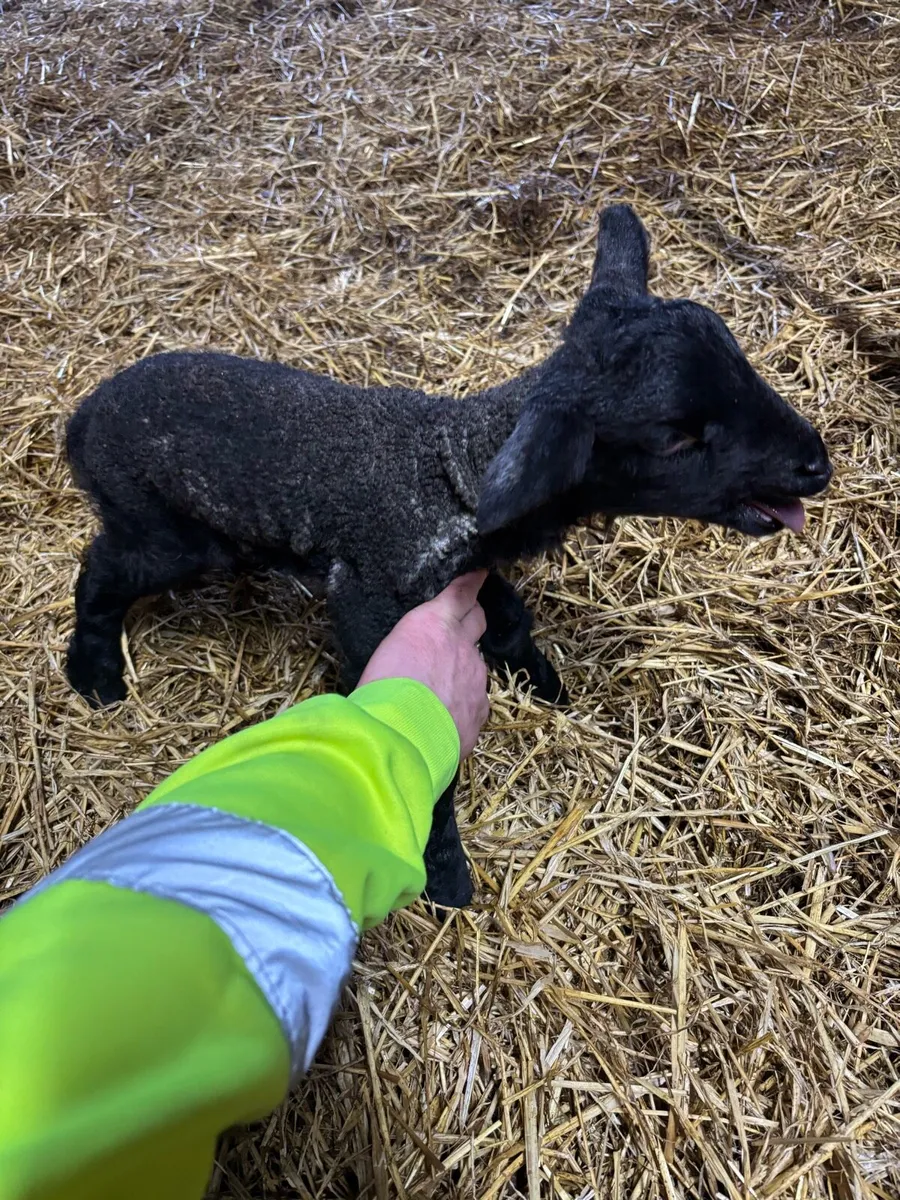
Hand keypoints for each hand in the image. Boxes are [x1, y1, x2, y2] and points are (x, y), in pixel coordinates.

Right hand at [358, 571, 490, 758]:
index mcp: (434, 623)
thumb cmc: (379, 691)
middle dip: (471, 620)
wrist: (400, 736)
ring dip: (460, 673)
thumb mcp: (383, 654)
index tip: (480, 574)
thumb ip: (406, 648)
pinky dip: (462, 706)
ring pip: (474, 668)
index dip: (471, 582)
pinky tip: (442, 721)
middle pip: (477, 622)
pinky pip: (474, 703)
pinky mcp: (480, 711)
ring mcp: (476, 679)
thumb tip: (408, 660)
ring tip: (435, 693)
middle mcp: (463, 645)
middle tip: (459, 627)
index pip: (461, 593)